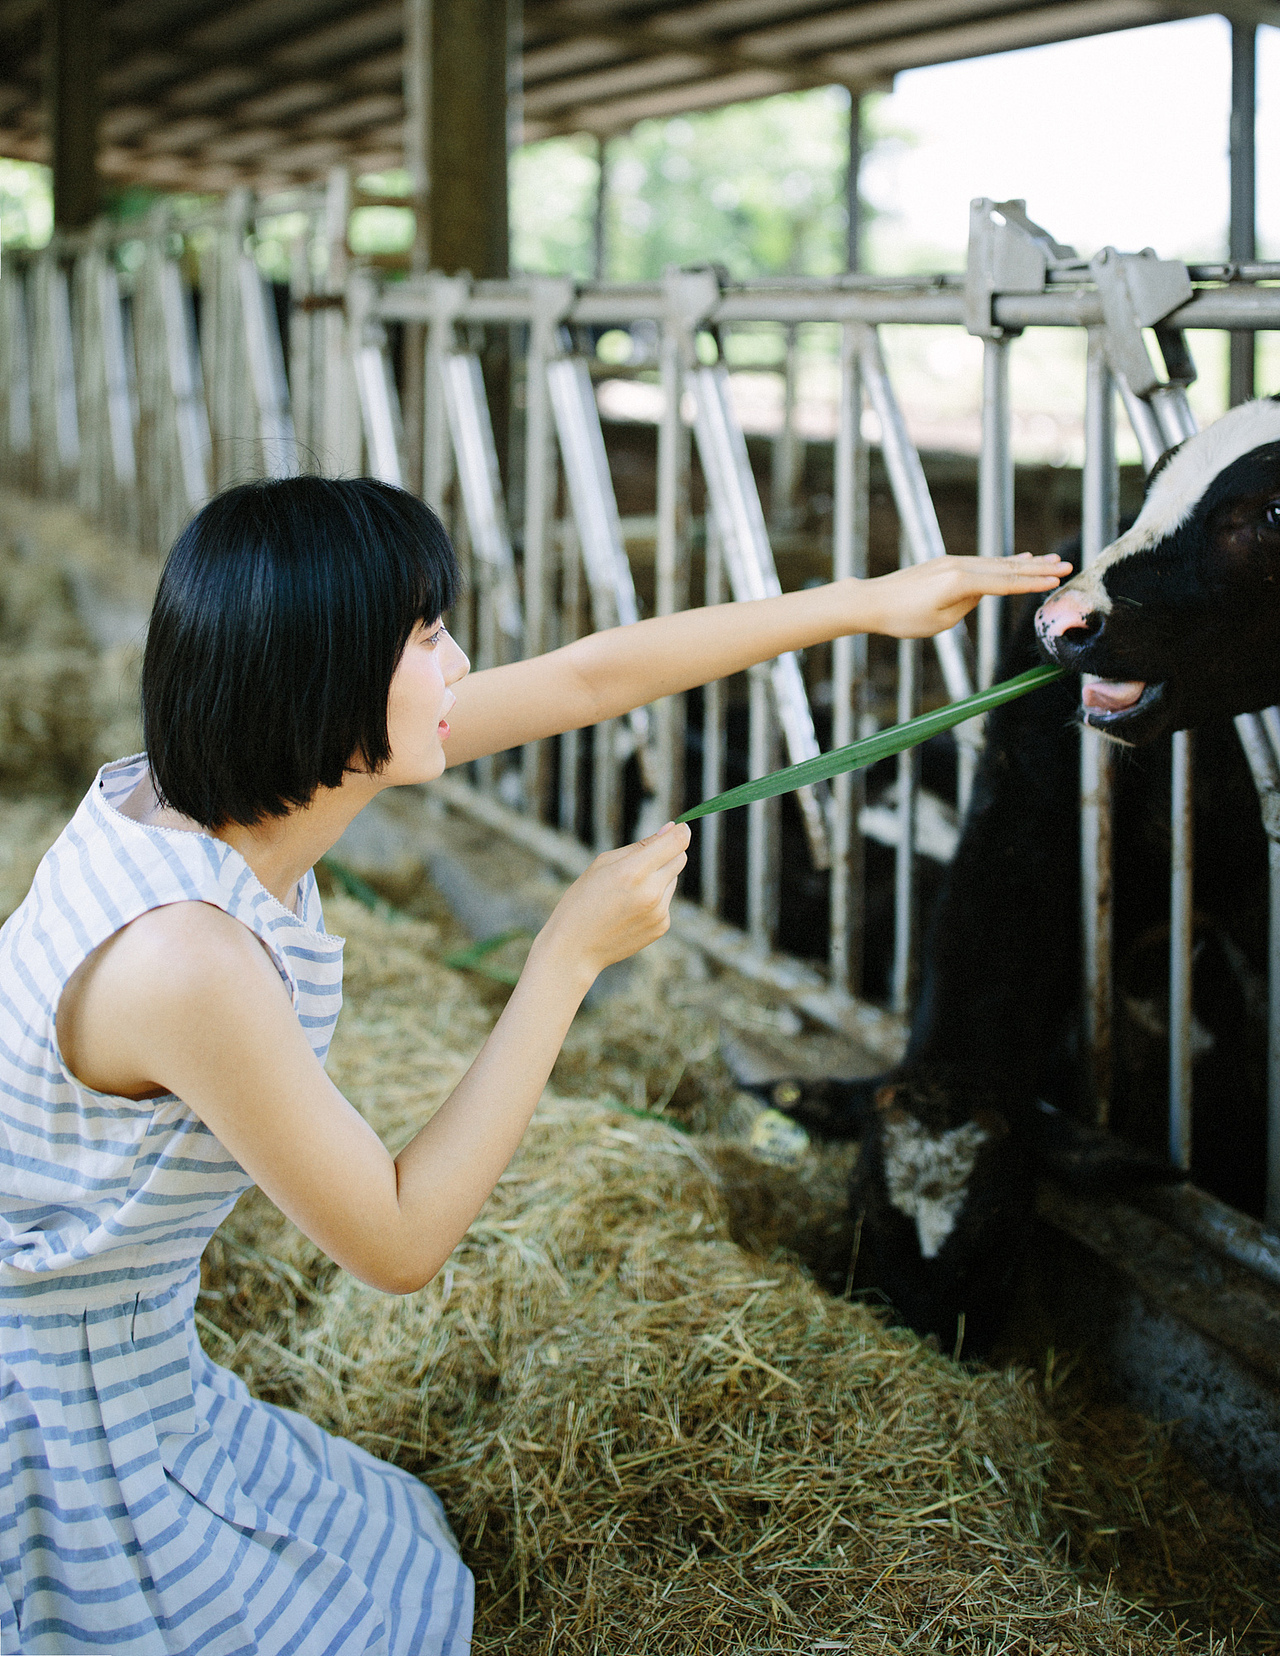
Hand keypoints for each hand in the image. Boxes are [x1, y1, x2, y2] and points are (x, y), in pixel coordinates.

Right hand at [534, 821, 689, 984]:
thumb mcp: (603, 864)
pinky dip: (655, 899)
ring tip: (628, 893)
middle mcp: (651, 892)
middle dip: (667, 853)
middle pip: (680, 858)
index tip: (678, 828)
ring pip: (673, 880)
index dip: (681, 831)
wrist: (575, 948)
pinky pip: (667, 901)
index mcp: (633, 871)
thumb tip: (672, 828)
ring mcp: (659, 912)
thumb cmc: (582, 900)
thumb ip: (640, 846)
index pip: (677, 842)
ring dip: (659, 878)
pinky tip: (630, 910)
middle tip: (641, 862)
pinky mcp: (662, 926)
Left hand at [861, 553, 1071, 638]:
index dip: (1033, 583)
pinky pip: (982, 562)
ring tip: (1050, 561)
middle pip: (1006, 568)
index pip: (1004, 583)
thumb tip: (981, 592)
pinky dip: (1002, 562)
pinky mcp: (946, 563)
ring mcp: (952, 561)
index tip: (1057, 580)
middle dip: (1038, 569)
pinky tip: (1017, 560)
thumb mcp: (941, 622)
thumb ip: (967, 605)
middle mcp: (959, 566)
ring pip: (995, 563)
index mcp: (960, 583)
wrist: (872, 601)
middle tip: (1066, 565)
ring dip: (1024, 563)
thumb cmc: (903, 619)